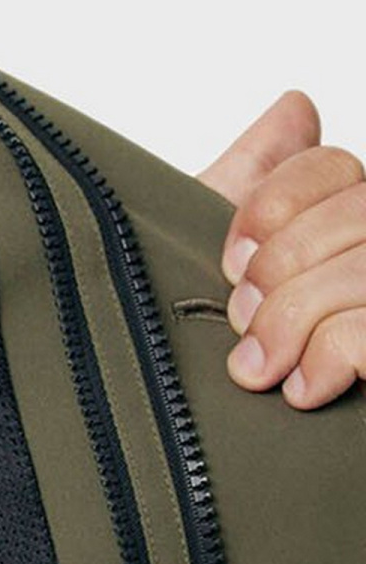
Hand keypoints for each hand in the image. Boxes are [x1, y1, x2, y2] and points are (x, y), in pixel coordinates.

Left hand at [193, 89, 365, 406]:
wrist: (212, 457)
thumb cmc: (219, 350)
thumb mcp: (222, 253)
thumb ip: (256, 179)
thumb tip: (297, 106)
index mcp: (352, 220)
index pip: (334, 164)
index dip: (272, 206)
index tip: (230, 260)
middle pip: (359, 210)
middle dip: (281, 266)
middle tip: (242, 319)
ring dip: (296, 319)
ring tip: (261, 366)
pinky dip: (333, 357)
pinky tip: (305, 388)